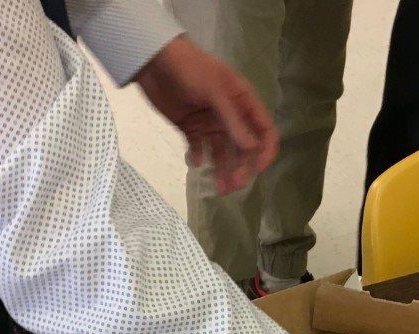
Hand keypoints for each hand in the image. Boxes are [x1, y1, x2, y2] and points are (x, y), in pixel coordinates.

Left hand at [135, 35, 277, 194]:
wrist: (154, 60)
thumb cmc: (190, 68)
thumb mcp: (214, 91)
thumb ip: (232, 120)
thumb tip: (251, 149)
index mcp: (243, 102)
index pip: (264, 130)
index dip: (265, 151)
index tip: (257, 170)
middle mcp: (230, 116)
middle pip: (244, 148)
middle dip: (242, 167)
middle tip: (233, 185)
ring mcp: (210, 123)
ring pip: (222, 153)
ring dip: (222, 170)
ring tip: (218, 189)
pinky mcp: (190, 128)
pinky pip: (199, 148)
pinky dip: (197, 158)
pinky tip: (193, 161)